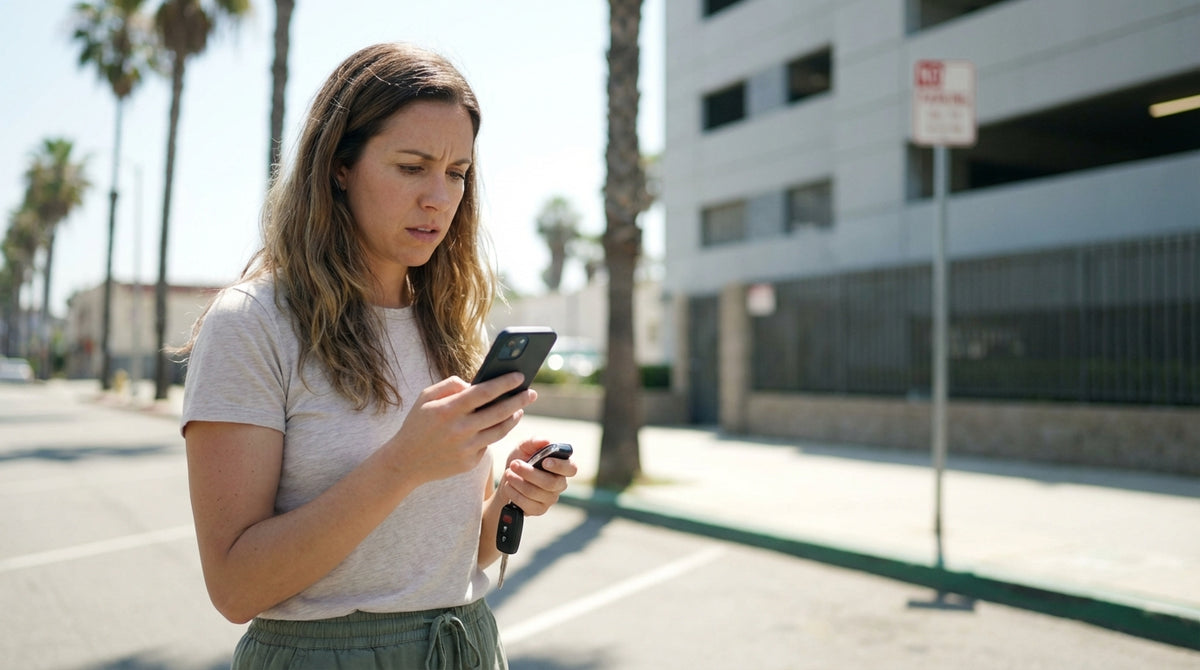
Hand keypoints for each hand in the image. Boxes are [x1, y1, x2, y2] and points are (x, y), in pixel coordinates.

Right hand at [383, 372, 534, 483]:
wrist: (406, 462)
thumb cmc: (417, 424)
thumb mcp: (425, 398)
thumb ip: (449, 385)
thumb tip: (474, 383)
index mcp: (447, 409)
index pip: (484, 392)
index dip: (504, 383)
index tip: (520, 376)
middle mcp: (459, 429)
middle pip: (499, 412)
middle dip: (519, 400)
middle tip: (532, 392)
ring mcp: (466, 448)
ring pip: (500, 431)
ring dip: (514, 418)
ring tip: (520, 408)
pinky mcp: (469, 463)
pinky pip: (488, 445)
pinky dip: (495, 433)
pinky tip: (500, 425)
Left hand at [499, 438, 577, 515]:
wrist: (507, 478)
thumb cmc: (521, 460)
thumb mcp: (524, 447)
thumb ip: (534, 441)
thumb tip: (545, 441)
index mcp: (561, 467)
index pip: (571, 469)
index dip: (560, 466)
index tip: (544, 461)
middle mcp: (559, 484)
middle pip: (550, 483)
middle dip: (529, 473)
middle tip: (514, 464)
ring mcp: (550, 499)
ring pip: (536, 493)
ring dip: (518, 482)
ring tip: (508, 473)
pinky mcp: (538, 509)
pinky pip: (527, 505)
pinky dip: (514, 493)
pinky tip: (509, 486)